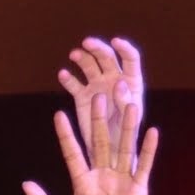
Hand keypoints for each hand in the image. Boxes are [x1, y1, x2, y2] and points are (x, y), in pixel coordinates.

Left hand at [24, 90, 158, 194]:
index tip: (58, 114)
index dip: (66, 135)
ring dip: (126, 127)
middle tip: (97, 96)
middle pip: (100, 143)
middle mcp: (102, 177)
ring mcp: (121, 181)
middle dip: (98, 121)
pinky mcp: (138, 190)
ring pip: (123, 148)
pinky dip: (147, 149)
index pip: (73, 153)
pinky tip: (151, 131)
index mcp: (82, 183)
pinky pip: (142, 166)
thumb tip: (26, 184)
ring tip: (127, 104)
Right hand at [59, 37, 144, 172]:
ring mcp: (98, 86)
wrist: (110, 151)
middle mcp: (114, 79)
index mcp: (131, 82)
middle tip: (86, 44)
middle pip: (107, 57)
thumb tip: (119, 84)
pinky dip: (68, 78)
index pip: (130, 58)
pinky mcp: (83, 97)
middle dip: (97, 49)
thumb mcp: (130, 121)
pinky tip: (63, 74)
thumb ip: (126, 102)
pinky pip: (75, 84)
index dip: (123, 48)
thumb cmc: (125, 137)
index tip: (115, 43)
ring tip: (74, 55)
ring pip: (90, 66)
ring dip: (82, 58)